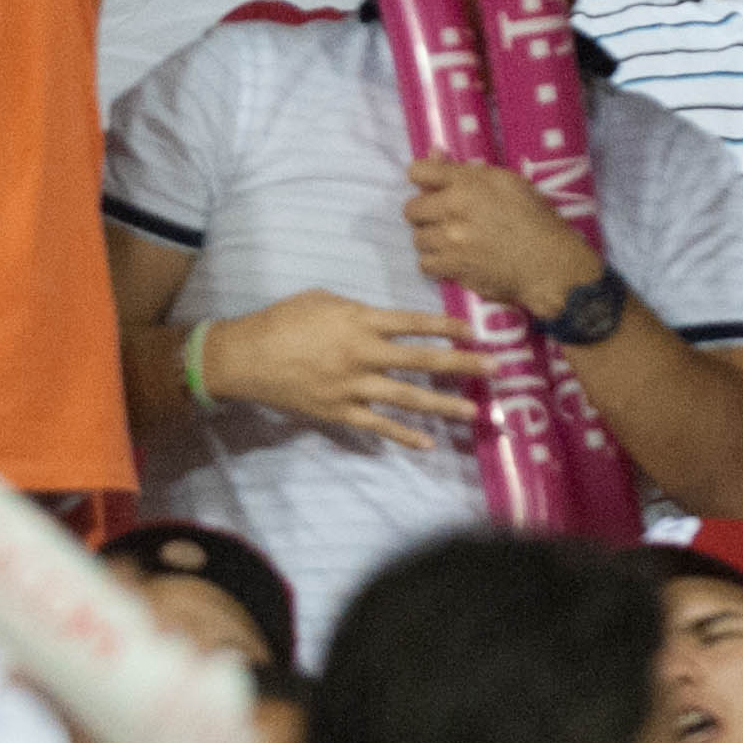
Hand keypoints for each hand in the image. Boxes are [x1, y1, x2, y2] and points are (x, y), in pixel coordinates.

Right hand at [200, 289, 499, 454]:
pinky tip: (428, 442)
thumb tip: (384, 322)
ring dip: (444, 404)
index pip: (414, 323)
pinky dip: (404, 435)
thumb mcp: (322, 300)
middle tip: (495, 368)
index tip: (473, 330)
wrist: (247, 358)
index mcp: (360, 322)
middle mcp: (364, 354)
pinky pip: (379, 426)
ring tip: (474, 412)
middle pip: (423, 360)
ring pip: (409, 398)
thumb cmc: (282, 320)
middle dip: (461, 364)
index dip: (446, 326)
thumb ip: (358, 311)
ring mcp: (355, 387)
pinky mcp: (342, 412)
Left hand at [402, 159, 601, 321]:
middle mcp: (451, 209)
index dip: (422, 178)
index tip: (431, 186)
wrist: (548, 263)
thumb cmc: (536, 219)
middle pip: (412, 209)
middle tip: (444, 218)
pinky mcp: (452, 268)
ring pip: (418, 238)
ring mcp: (449, 241)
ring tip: (450, 242)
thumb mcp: (508, 182)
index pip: (418, 171)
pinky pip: (425, 264)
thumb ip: (468, 169)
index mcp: (466, 183)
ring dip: (431, 240)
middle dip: (425, 213)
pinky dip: (436, 264)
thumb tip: (435, 152)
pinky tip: (452, 261)